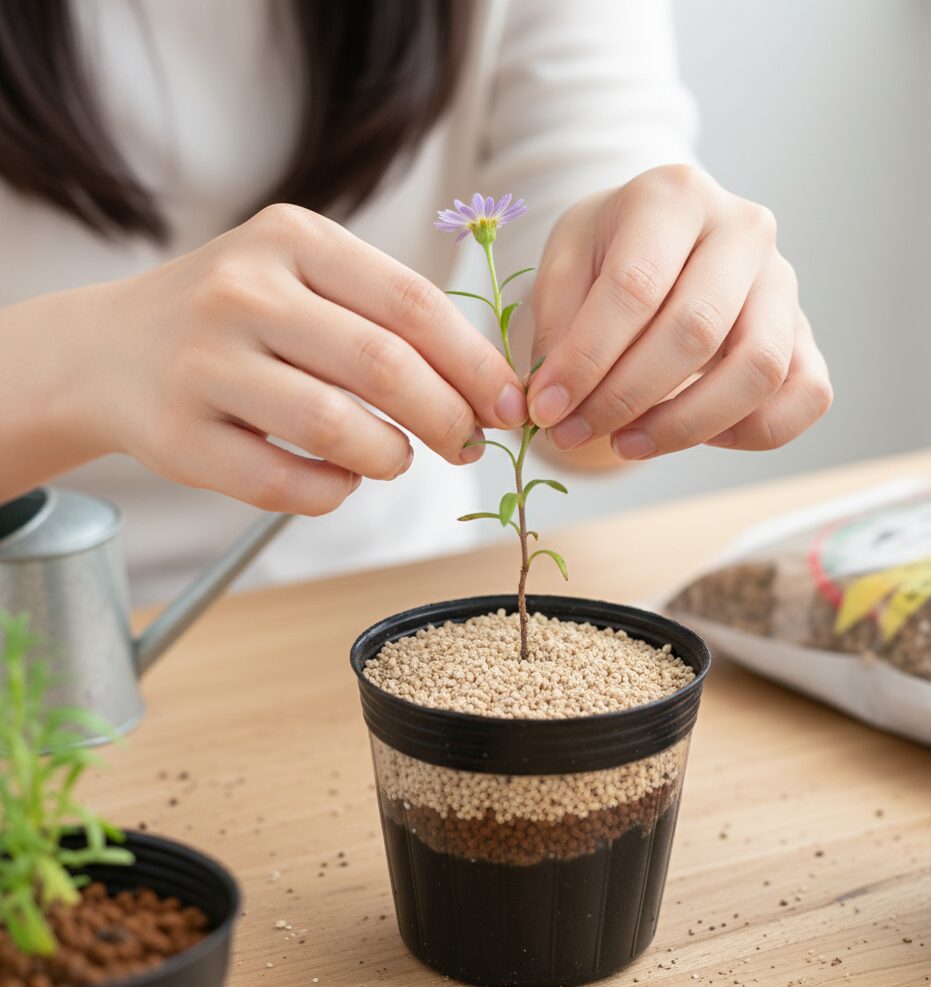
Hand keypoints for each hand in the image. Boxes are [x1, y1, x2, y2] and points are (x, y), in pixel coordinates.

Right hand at [78, 205, 526, 513]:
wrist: (108, 350)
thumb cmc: (240, 319)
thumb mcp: (307, 281)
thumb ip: (389, 320)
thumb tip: (490, 391)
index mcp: (292, 239)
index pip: (414, 305)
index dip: (476, 365)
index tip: (511, 406)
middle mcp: (242, 290)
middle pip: (383, 365)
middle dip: (447, 417)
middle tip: (466, 444)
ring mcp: (203, 363)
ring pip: (333, 429)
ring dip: (389, 458)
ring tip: (395, 458)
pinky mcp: (177, 436)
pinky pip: (282, 485)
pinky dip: (331, 493)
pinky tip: (338, 480)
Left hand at [527, 166, 831, 458]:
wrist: (665, 242)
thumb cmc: (611, 252)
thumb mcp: (565, 263)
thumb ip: (555, 323)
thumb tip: (552, 401)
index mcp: (674, 196)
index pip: (635, 286)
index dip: (585, 359)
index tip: (543, 408)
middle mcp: (743, 230)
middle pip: (695, 331)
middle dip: (623, 399)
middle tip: (570, 433)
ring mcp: (784, 283)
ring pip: (758, 370)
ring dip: (685, 426)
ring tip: (625, 444)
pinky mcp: (806, 334)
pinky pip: (807, 396)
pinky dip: (753, 431)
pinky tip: (695, 434)